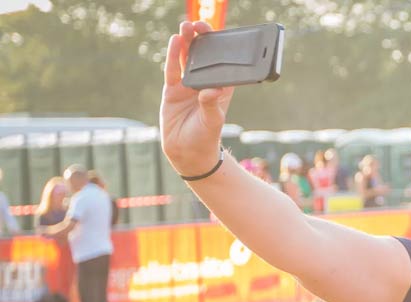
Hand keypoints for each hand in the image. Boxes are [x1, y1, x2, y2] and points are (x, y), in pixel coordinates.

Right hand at [160, 21, 234, 175]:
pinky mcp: (172, 91)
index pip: (223, 64)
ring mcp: (188, 86)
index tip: (218, 33)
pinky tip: (175, 40)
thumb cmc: (206, 137)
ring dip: (187, 43)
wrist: (187, 153)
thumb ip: (211, 105)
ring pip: (187, 59)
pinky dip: (173, 55)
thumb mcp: (212, 121)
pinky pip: (173, 69)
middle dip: (202, 40)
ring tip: (186, 26)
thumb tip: (213, 90)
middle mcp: (205, 84)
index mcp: (221, 89)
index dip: (221, 48)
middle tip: (200, 24)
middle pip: (204, 57)